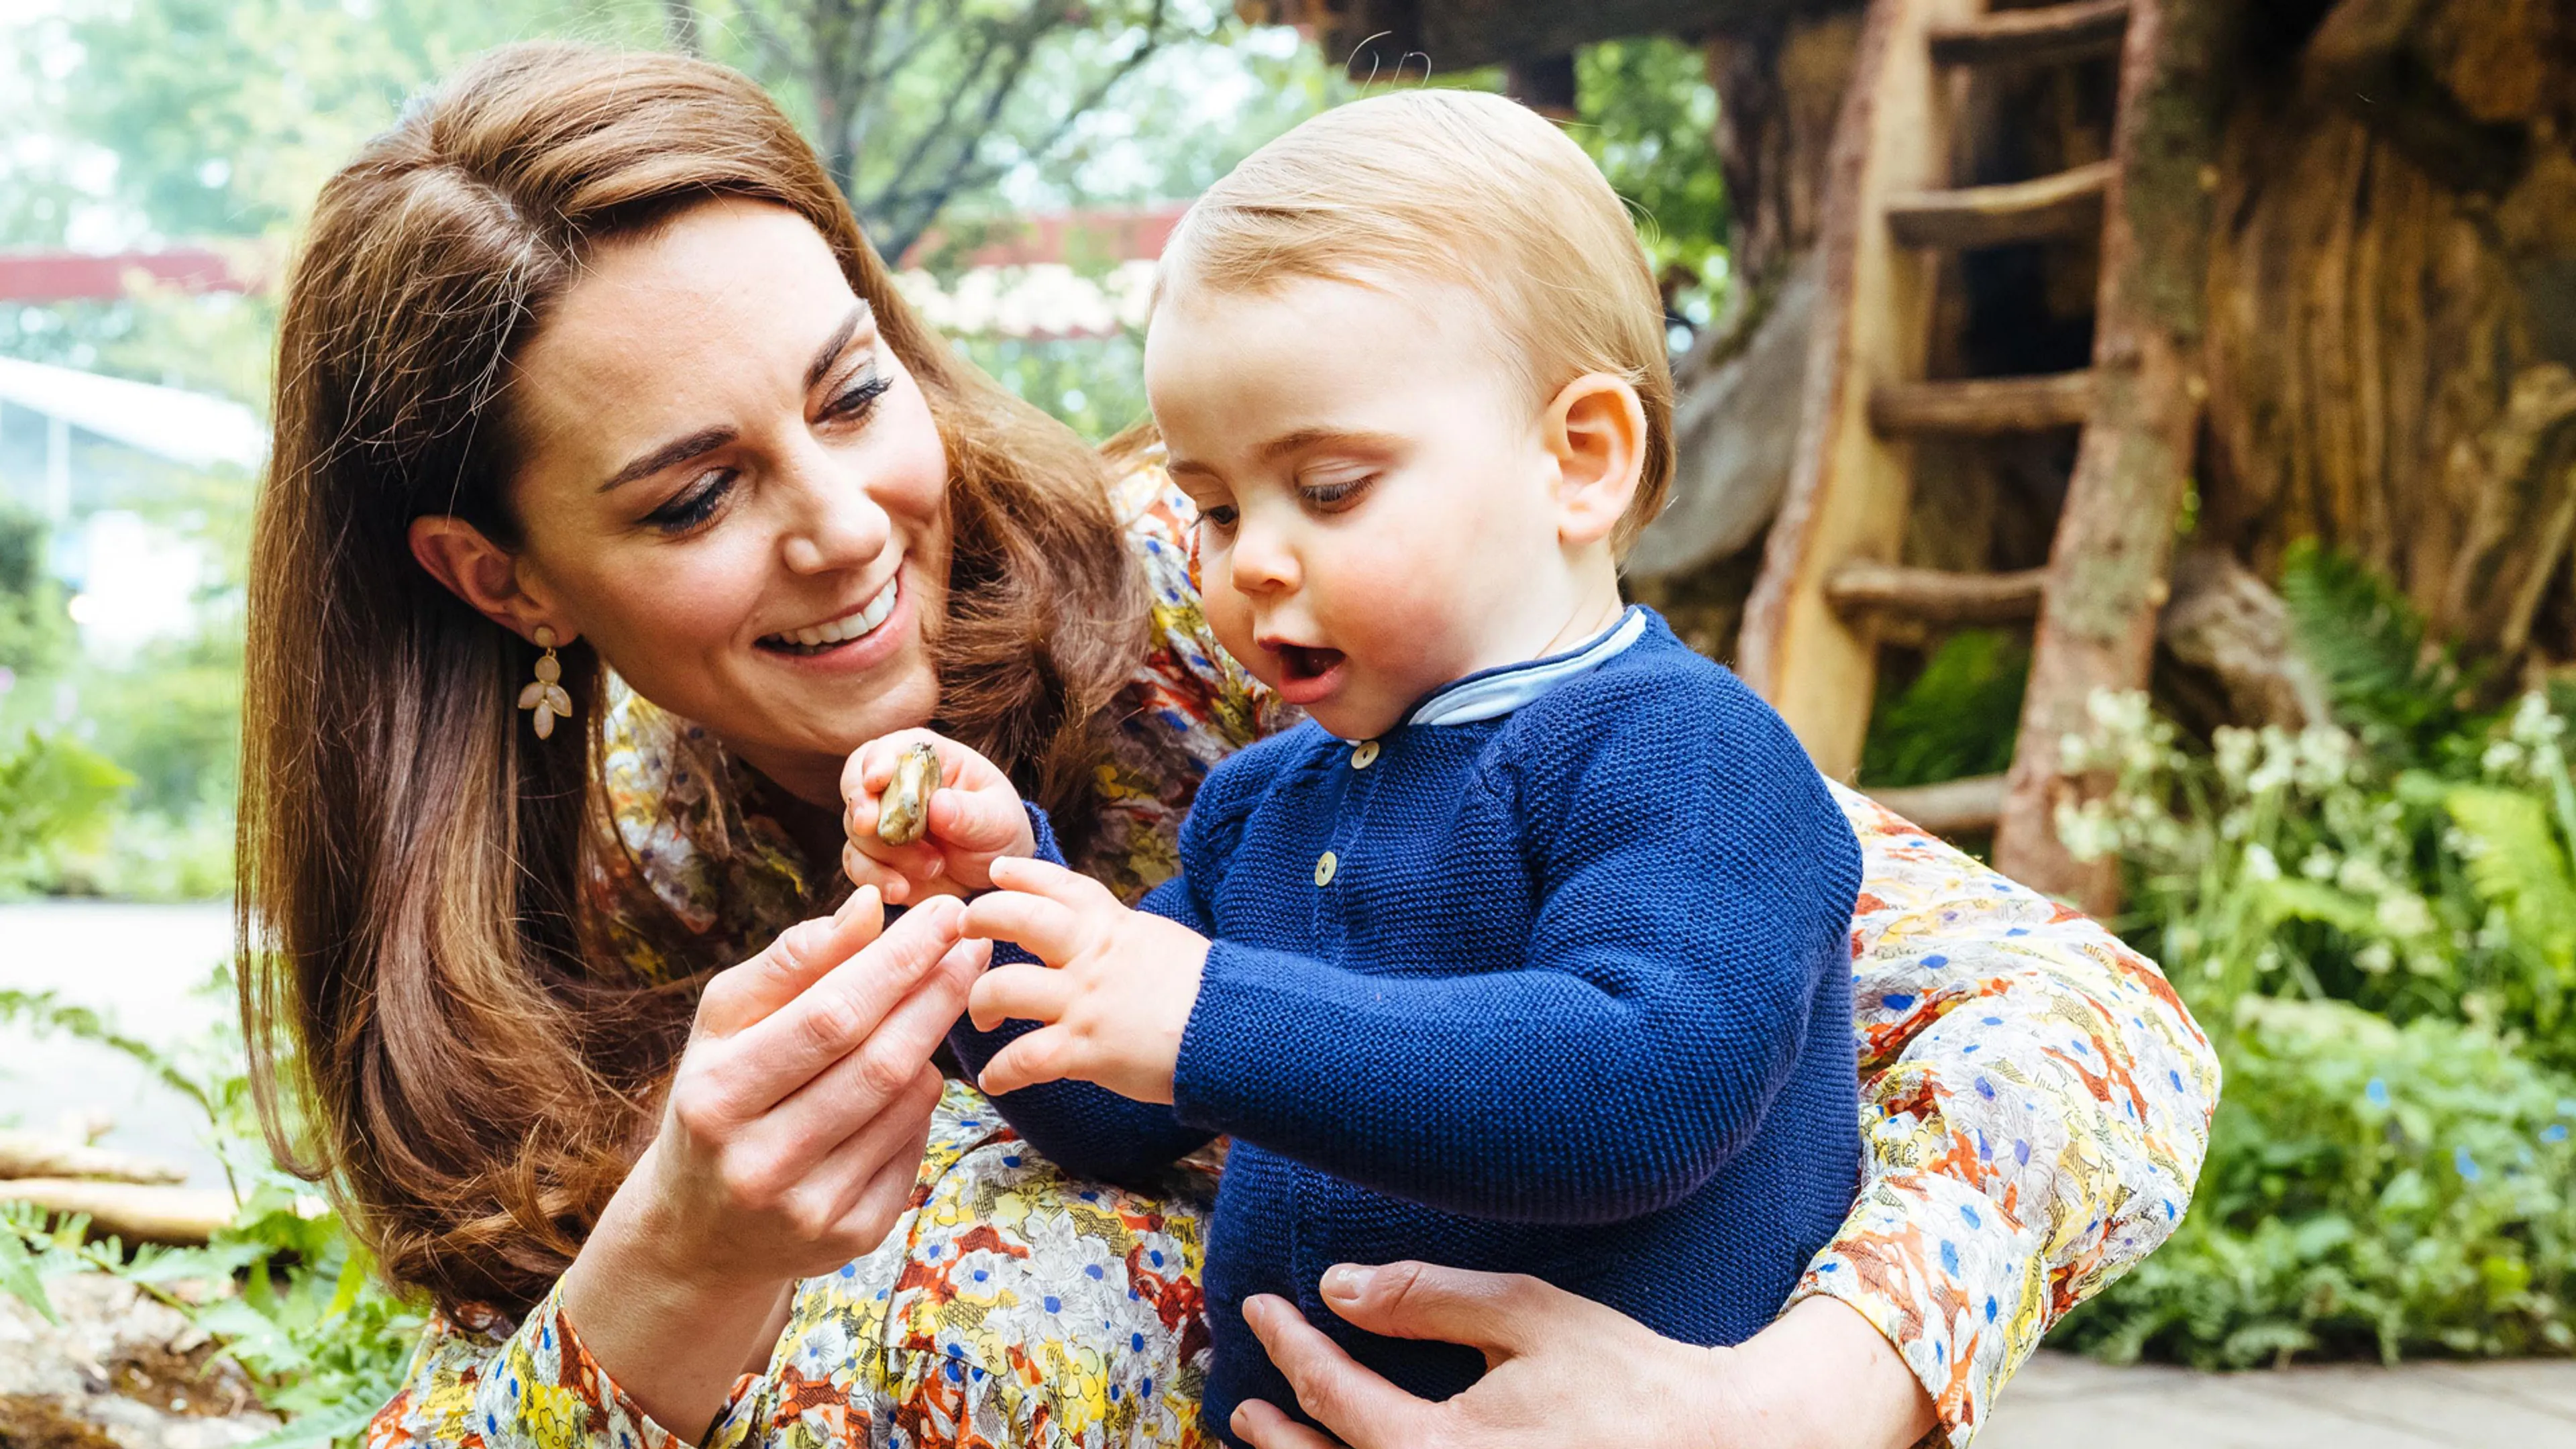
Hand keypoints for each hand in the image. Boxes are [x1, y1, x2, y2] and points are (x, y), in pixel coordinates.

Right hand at [563, 891, 989, 1436]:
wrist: (699, 1229)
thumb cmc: (719, 1097)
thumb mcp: (726, 1024)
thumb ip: (792, 962)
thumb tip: (867, 905)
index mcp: (718, 1097)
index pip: (831, 1015)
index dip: (898, 960)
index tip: (945, 912)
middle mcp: (760, 1163)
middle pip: (880, 1062)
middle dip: (937, 992)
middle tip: (973, 943)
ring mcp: (810, 1210)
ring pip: (907, 1104)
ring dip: (932, 1043)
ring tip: (935, 1001)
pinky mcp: (851, 1238)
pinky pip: (914, 1148)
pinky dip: (922, 1101)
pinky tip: (912, 1075)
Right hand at [841, 727, 1034, 902]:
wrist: (994, 876)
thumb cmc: (999, 833)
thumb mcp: (998, 822)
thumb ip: (971, 814)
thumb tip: (938, 805)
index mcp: (931, 761)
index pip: (894, 747)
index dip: (878, 760)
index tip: (875, 780)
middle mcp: (898, 786)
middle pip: (857, 782)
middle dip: (860, 804)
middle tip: (870, 826)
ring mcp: (883, 821)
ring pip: (857, 828)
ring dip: (886, 851)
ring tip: (933, 866)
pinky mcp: (876, 857)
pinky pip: (857, 863)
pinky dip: (874, 877)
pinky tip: (901, 889)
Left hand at [959, 855, 1208, 1102]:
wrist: (1237, 1029)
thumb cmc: (1209, 993)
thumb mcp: (1164, 945)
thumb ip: (1126, 940)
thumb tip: (1109, 942)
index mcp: (1114, 927)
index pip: (1060, 886)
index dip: (1025, 874)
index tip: (998, 872)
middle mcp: (1091, 957)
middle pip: (1018, 919)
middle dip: (982, 919)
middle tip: (964, 929)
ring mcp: (1084, 1002)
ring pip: (1004, 987)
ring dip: (981, 1001)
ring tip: (982, 1015)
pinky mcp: (1085, 1050)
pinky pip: (1024, 1059)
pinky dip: (1001, 1072)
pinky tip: (993, 1080)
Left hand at [1230, 1264, 1935, 1448]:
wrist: (1724, 1444)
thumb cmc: (1630, 1377)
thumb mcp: (1528, 1314)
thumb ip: (1426, 1297)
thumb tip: (1338, 1285)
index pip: (1336, 1398)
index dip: (1290, 1349)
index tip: (1259, 1307)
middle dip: (1279, 1439)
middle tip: (1246, 1405)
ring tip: (1279, 1440)